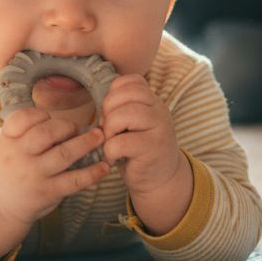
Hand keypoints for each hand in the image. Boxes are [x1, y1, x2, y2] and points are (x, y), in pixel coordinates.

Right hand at [0, 107, 110, 228]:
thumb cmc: (5, 168)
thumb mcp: (2, 143)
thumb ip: (22, 129)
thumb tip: (59, 119)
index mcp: (6, 140)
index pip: (23, 117)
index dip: (41, 115)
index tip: (50, 119)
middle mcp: (19, 156)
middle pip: (46, 132)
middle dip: (67, 126)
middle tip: (77, 128)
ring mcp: (34, 175)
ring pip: (64, 154)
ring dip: (86, 143)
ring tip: (99, 137)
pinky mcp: (48, 192)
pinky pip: (75, 180)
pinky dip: (92, 172)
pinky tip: (104, 166)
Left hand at [99, 75, 192, 233]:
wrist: (161, 179)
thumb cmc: (140, 149)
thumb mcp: (135, 123)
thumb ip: (124, 107)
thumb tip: (100, 104)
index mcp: (154, 101)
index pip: (132, 81)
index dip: (114, 94)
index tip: (111, 112)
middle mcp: (159, 111)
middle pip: (124, 95)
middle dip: (107, 112)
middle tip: (108, 130)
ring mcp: (158, 129)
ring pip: (122, 115)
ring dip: (108, 130)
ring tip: (111, 142)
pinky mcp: (152, 149)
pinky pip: (120, 143)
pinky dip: (110, 151)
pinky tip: (114, 157)